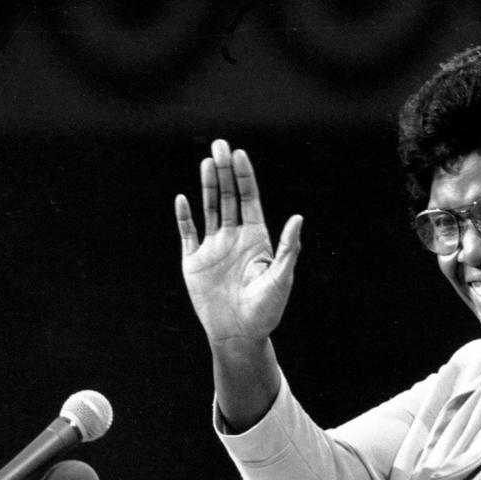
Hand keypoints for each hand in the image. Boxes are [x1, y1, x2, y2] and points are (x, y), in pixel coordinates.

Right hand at [175, 139, 302, 347]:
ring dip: (208, 186)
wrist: (239, 335)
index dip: (244, 176)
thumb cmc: (266, 310)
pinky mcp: (194, 261)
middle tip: (219, 144)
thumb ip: (288, 249)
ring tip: (206, 162)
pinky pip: (188, 233)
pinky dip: (184, 216)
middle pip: (229, 197)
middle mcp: (234, 237)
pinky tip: (182, 198)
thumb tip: (298, 218)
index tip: (239, 154)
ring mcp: (213, 247)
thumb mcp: (281, 279)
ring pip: (209, 209)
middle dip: (224, 171)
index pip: (249, 199)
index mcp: (256, 238)